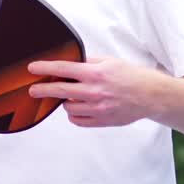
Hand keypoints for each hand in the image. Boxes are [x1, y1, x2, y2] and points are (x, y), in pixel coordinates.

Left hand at [28, 56, 166, 127]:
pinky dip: (75, 114)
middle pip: (60, 91)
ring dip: (66, 101)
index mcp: (96, 73)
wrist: (151, 95)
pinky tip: (79, 107)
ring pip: (68, 106)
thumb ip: (88, 63)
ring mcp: (98, 108)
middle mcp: (95, 91)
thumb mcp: (109, 62)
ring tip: (73, 96)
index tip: (32, 69)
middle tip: (33, 90)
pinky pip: (78, 120)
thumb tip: (69, 63)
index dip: (45, 68)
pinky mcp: (102, 120)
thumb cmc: (131, 76)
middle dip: (43, 90)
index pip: (64, 69)